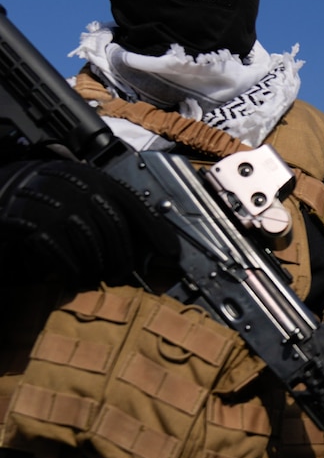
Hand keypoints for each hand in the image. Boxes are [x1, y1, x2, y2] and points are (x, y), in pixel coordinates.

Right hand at [0, 159, 177, 287]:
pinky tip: (71, 277)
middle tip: (120, 277)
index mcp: (95, 179)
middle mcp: (79, 187)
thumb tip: (155, 245)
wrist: (4, 191)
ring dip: (95, 270)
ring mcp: (57, 205)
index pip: (136, 206)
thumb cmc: (50, 199)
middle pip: (116, 231)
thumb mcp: (84, 197)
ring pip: (92, 248)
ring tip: (91, 278)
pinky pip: (65, 257)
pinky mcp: (34, 224)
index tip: (172, 253)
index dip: (157, 232)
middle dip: (122, 260)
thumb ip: (114, 213)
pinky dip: (72, 272)